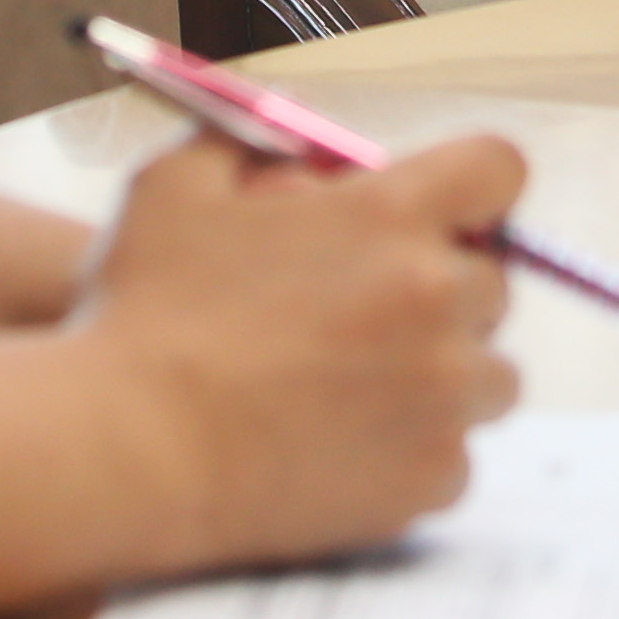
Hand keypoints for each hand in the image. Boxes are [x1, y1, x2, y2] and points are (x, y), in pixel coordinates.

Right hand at [72, 133, 527, 573]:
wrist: (121, 451)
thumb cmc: (140, 313)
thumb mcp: (176, 184)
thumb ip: (254, 140)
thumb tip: (305, 145)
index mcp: (389, 214)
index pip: (498, 171)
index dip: (473, 192)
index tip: (444, 218)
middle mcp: (435, 298)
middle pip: (494, 283)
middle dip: (444, 294)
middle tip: (371, 318)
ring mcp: (441, 395)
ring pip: (487, 376)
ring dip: (440, 377)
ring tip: (355, 389)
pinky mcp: (430, 478)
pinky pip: (455, 457)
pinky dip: (413, 454)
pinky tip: (341, 447)